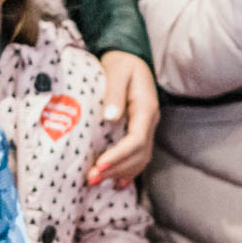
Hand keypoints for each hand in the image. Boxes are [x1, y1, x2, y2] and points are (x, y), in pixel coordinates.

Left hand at [93, 51, 159, 188]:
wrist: (129, 59)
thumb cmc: (121, 64)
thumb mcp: (117, 71)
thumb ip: (114, 92)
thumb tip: (110, 116)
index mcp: (146, 108)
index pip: (136, 139)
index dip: (119, 155)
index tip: (100, 164)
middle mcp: (149, 122)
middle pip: (138, 155)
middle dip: (116, 169)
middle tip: (92, 178)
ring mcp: (146, 129)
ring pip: (140, 159)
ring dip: (119, 173)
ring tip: (96, 181)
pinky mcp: (139, 132)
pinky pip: (138, 157)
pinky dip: (127, 171)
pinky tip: (116, 183)